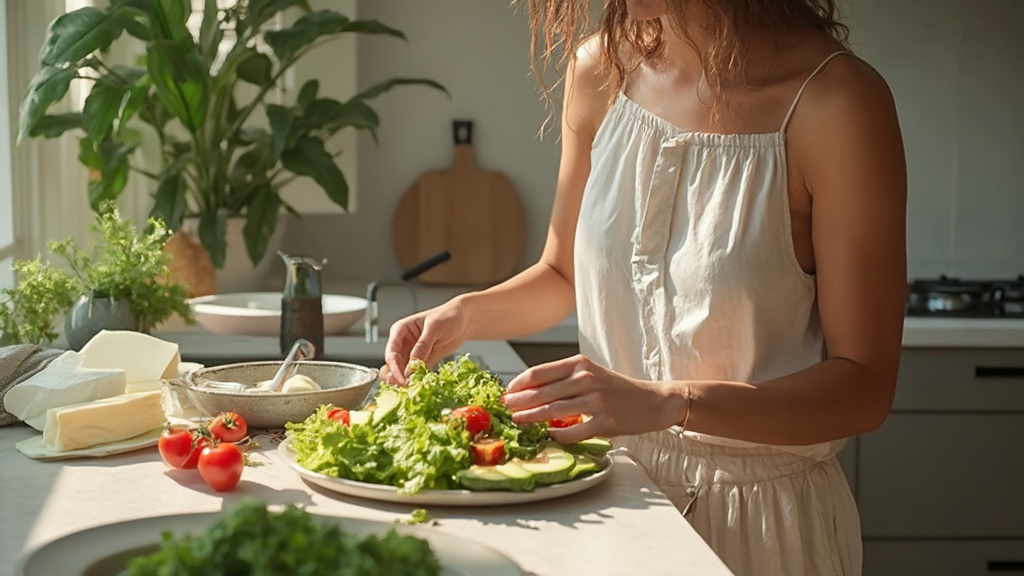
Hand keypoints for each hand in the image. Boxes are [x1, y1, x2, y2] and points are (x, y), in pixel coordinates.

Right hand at [381, 302, 468, 384]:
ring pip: (401, 371)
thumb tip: (413, 364)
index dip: (394, 367)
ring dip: (404, 380)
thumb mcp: (434, 328)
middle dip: (396, 376)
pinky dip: (416, 380)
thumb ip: (422, 345)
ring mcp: (412, 353)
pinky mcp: (423, 362)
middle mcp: (403, 343)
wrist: (464, 320)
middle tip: (404, 387)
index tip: (401, 379)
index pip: (391, 352)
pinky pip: (415, 373)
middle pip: (393, 364)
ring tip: (411, 389)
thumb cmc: (448, 316)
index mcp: (400, 330)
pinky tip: (420, 385)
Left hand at [502, 355, 680, 443]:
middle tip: (505, 408)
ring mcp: (596, 401)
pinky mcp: (605, 422)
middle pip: (542, 392)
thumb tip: (528, 390)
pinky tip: (550, 435)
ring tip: (518, 421)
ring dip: (531, 418)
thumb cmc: (616, 388)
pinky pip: (573, 431)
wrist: (652, 401)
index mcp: (580, 363)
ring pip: (553, 411)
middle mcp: (586, 379)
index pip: (539, 372)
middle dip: (519, 402)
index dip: (518, 384)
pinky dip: (558, 434)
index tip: (506, 393)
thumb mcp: (589, 373)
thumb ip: (563, 378)